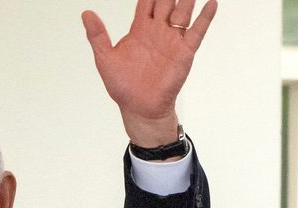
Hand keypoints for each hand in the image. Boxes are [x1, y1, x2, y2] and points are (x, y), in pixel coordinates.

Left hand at [82, 0, 217, 146]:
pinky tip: (211, 3)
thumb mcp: (105, 58)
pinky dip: (205, 17)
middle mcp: (158, 30)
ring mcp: (172, 39)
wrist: (138, 107)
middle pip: (167, 2)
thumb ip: (97, 35)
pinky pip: (197, 31)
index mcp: (140, 29)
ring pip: (183, 11)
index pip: (147, 2)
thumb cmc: (122, 85)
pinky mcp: (184, 51)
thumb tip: (86, 13)